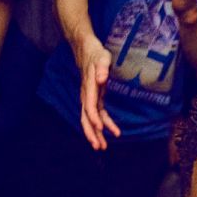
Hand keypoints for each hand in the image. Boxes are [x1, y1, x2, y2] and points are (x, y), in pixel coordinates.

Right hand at [74, 35, 117, 150]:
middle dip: (91, 132)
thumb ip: (103, 68)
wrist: (86, 49)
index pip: (90, 105)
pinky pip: (96, 114)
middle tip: (98, 146)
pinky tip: (111, 132)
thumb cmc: (96, 53)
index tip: (100, 129)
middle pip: (86, 117)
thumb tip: (102, 79)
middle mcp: (86, 94)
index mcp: (89, 87)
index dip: (94, 118)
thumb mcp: (102, 57)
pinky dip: (102, 124)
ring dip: (95, 133)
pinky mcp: (93, 98)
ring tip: (102, 146)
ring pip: (89, 119)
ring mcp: (88, 97)